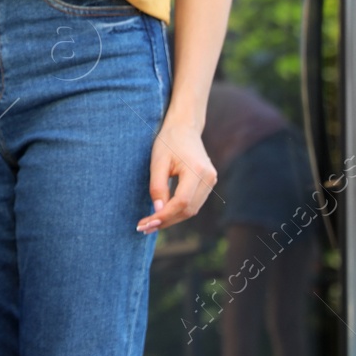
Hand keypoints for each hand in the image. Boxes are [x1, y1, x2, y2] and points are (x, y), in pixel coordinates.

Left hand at [139, 118, 216, 233]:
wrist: (185, 128)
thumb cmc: (168, 141)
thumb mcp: (157, 161)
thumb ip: (158, 187)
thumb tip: (158, 212)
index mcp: (197, 170)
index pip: (181, 202)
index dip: (163, 216)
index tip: (145, 223)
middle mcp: (209, 178)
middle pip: (188, 210)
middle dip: (166, 221)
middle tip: (144, 228)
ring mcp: (211, 181)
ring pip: (192, 210)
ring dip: (172, 219)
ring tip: (151, 224)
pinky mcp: (209, 183)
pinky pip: (194, 203)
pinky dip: (178, 211)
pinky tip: (163, 215)